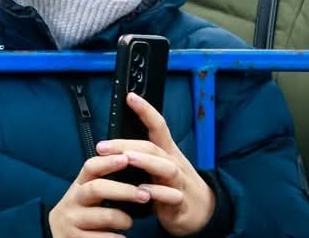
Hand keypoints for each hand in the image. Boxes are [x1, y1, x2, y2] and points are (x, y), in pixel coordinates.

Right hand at [49, 152, 149, 236]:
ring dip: (124, 219)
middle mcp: (72, 200)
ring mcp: (71, 220)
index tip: (127, 158)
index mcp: (77, 186)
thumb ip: (101, 184)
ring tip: (129, 223)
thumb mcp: (87, 198)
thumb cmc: (84, 216)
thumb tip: (128, 162)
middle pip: (97, 188)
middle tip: (145, 195)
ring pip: (105, 216)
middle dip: (124, 190)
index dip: (108, 162)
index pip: (90, 167)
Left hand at [93, 92, 214, 235]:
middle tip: (103, 146)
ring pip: (167, 168)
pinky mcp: (182, 203)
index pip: (158, 127)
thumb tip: (113, 145)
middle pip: (153, 147)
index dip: (146, 110)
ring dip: (146, 162)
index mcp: (167, 152)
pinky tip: (143, 190)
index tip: (130, 96)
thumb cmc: (174, 184)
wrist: (205, 212)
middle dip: (127, 144)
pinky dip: (158, 193)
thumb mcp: (160, 166)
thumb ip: (142, 155)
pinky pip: (173, 196)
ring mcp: (180, 183)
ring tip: (128, 159)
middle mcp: (174, 164)